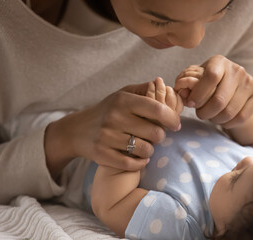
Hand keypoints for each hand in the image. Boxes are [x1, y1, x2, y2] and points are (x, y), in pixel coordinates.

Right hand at [44, 82, 181, 177]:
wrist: (76, 130)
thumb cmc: (106, 110)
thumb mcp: (122, 94)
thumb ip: (144, 90)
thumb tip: (164, 84)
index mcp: (123, 101)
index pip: (157, 109)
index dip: (172, 118)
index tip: (176, 124)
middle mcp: (115, 118)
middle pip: (155, 133)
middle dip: (160, 136)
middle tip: (155, 135)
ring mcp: (107, 137)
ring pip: (146, 150)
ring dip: (150, 150)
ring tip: (145, 145)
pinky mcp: (102, 155)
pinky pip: (132, 164)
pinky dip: (140, 163)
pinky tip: (140, 157)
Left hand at [174, 56, 252, 127]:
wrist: (234, 87)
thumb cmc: (208, 84)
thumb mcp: (196, 80)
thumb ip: (186, 85)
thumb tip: (183, 94)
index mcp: (219, 62)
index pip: (211, 77)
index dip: (199, 94)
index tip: (191, 104)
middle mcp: (237, 70)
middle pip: (219, 100)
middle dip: (205, 112)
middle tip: (200, 114)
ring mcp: (250, 81)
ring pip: (229, 111)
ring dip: (215, 119)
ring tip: (211, 117)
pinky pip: (241, 117)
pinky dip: (228, 123)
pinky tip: (223, 120)